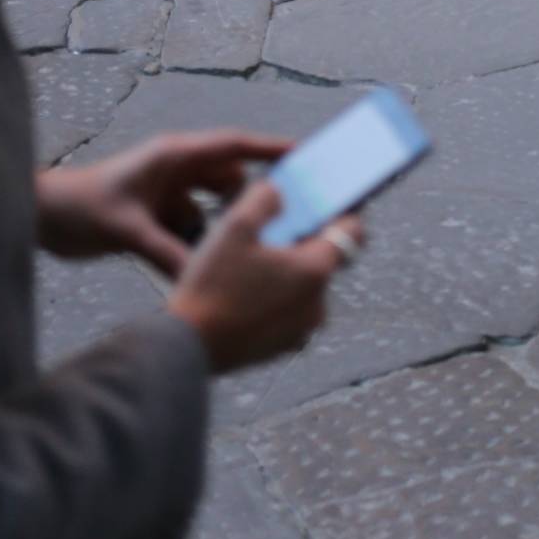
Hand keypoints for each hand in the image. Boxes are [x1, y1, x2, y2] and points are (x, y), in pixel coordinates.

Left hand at [37, 130, 289, 277]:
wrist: (42, 220)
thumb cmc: (80, 209)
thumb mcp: (127, 231)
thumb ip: (167, 252)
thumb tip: (203, 278)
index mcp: (173, 156)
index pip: (232, 146)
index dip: (270, 148)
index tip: (304, 152)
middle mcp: (176, 170)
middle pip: (229, 180)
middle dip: (250, 201)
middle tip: (282, 224)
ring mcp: (167, 193)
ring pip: (212, 209)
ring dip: (221, 230)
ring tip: (245, 253)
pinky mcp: (157, 216)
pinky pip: (191, 230)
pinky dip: (198, 247)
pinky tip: (205, 271)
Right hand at [166, 179, 360, 375]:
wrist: (186, 347)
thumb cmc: (212, 286)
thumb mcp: (235, 225)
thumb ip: (266, 197)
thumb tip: (281, 192)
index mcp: (314, 271)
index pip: (352, 231)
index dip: (342, 211)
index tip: (325, 200)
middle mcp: (318, 304)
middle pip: (326, 257)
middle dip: (304, 240)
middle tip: (273, 229)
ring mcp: (302, 329)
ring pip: (306, 284)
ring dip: (289, 268)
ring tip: (252, 261)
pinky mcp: (283, 345)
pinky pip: (291, 308)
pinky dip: (278, 294)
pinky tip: (245, 288)